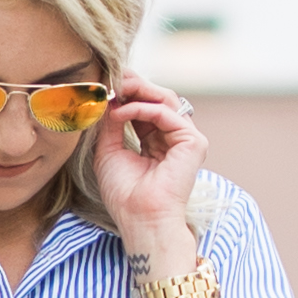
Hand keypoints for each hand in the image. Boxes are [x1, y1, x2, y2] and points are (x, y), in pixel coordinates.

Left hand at [92, 73, 203, 257]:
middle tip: (109, 79)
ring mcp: (186, 139)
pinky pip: (167, 113)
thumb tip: (106, 98)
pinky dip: (142, 108)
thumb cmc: (124, 194)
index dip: (126, 93)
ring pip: (165, 99)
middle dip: (132, 85)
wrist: (139, 218)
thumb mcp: (109, 150)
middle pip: (157, 97)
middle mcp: (173, 137)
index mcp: (156, 140)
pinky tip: (121, 113)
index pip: (145, 106)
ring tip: (114, 91)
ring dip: (137, 91)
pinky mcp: (194, 143)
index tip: (104, 84)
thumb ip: (110, 124)